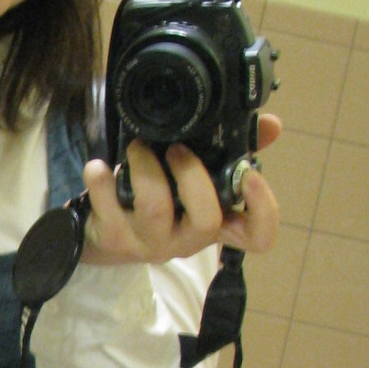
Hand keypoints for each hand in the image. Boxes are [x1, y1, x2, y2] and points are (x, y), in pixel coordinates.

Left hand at [78, 113, 281, 266]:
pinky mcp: (114, 240)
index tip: (252, 175)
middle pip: (206, 221)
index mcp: (216, 224)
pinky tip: (97, 166)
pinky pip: (108, 211)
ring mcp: (150, 243)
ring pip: (156, 212)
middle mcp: (187, 239)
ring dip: (147, 170)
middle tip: (175, 149)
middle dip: (193, 177)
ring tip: (137, 148)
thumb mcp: (195, 178)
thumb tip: (271, 124)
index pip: (256, 236)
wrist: (104, 235)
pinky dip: (101, 183)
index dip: (263, 210)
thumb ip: (232, 151)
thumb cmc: (160, 199)